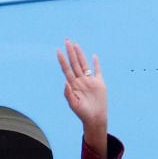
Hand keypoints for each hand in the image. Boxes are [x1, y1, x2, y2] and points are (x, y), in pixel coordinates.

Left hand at [57, 39, 107, 156]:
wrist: (95, 118)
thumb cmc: (82, 113)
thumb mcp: (73, 104)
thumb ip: (68, 93)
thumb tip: (65, 82)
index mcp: (73, 85)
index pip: (66, 69)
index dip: (62, 60)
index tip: (58, 50)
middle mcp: (80, 80)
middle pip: (74, 63)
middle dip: (70, 52)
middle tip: (66, 40)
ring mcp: (90, 81)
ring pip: (84, 64)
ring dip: (80, 54)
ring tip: (75, 44)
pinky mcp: (100, 83)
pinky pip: (98, 71)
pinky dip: (96, 63)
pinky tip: (94, 56)